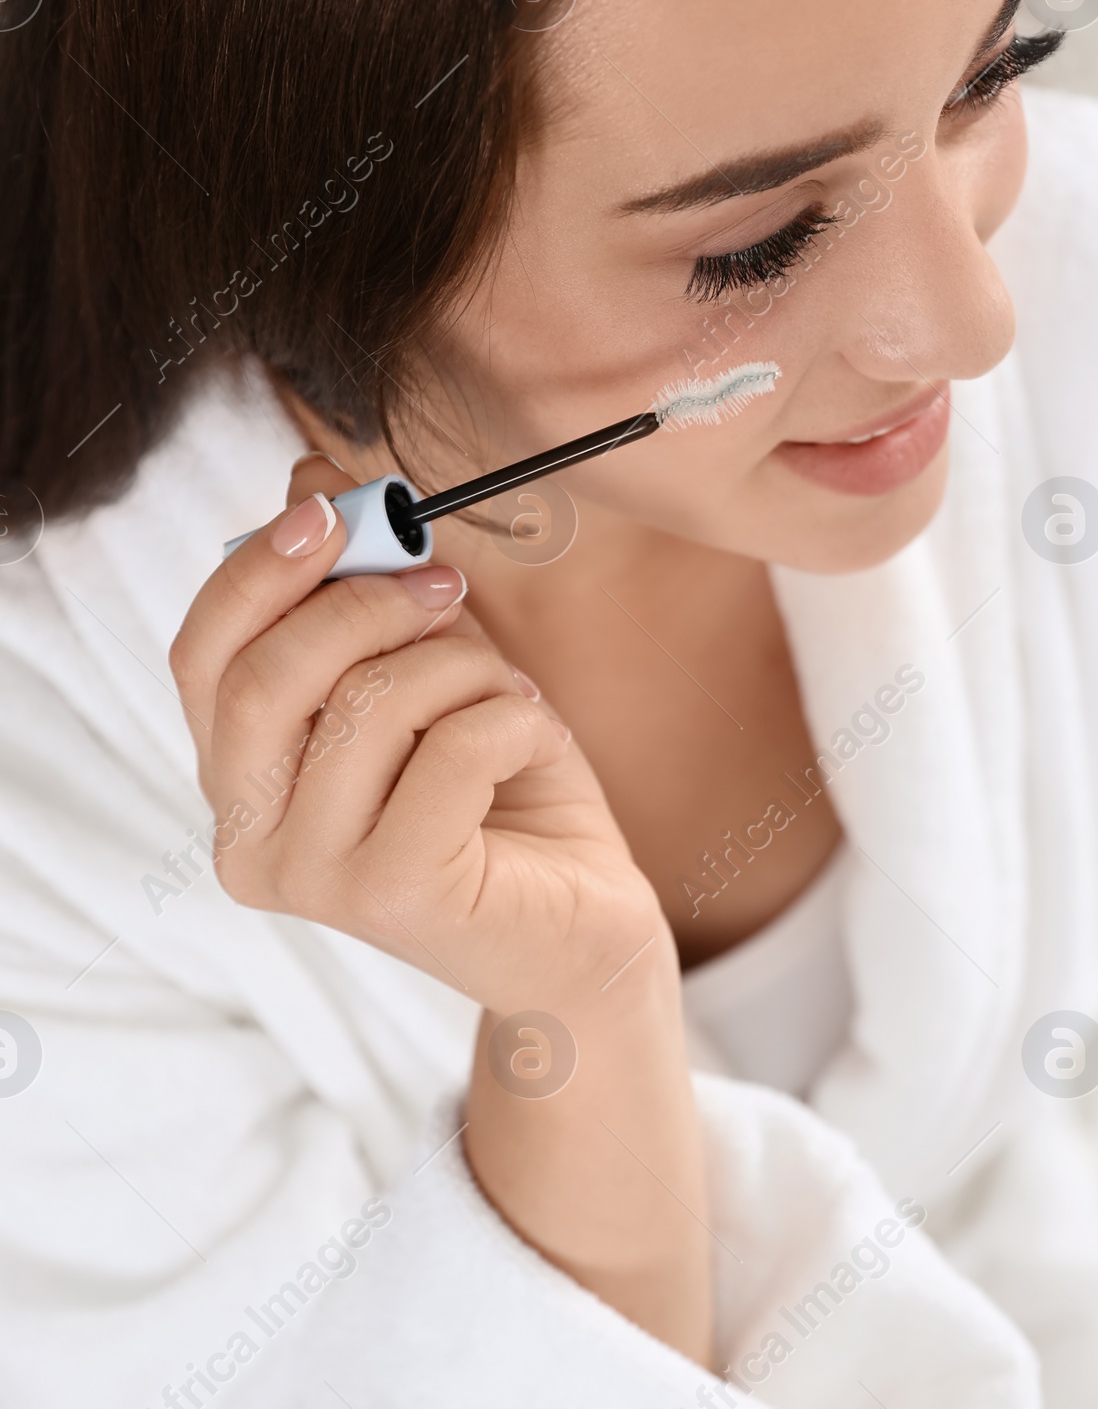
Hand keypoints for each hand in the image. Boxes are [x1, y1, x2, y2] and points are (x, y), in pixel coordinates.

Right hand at [171, 453, 659, 1015]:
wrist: (585, 929)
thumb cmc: (502, 798)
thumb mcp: (432, 670)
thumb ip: (367, 591)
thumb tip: (308, 479)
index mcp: (239, 785)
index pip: (202, 659)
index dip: (256, 572)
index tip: (330, 510)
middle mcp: (251, 843)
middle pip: (266, 677)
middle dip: (365, 604)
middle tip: (447, 586)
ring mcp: (315, 880)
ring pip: (370, 703)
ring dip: (466, 670)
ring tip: (510, 700)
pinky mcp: (394, 895)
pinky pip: (452, 749)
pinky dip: (513, 720)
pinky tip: (532, 747)